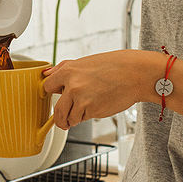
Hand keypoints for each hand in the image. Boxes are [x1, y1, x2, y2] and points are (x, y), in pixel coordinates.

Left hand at [43, 50, 157, 128]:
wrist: (136, 73)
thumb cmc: (114, 66)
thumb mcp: (85, 62)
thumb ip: (63, 69)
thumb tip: (46, 74)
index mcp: (67, 71)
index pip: (46, 87)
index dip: (52, 94)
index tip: (55, 97)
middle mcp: (72, 86)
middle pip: (56, 111)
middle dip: (60, 117)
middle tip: (65, 118)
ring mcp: (81, 100)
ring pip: (70, 118)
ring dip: (76, 117)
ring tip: (89, 106)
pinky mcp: (92, 111)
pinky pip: (83, 119)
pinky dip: (88, 116)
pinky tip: (98, 105)